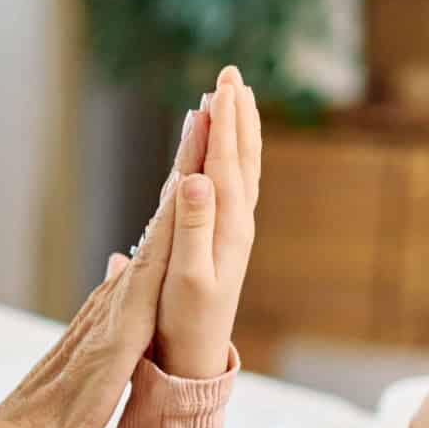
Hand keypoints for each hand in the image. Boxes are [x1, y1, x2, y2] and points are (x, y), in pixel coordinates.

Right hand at [149, 65, 261, 380]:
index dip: (224, 122)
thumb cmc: (185, 318)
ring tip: (236, 99)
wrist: (195, 352)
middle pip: (242, 155)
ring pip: (243, 167)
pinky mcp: (226, 238)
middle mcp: (239, 221)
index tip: (222, 85)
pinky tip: (229, 151)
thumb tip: (197, 178)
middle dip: (237, 114)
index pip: (227, 161)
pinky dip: (234, 156)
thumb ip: (193, 226)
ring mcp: (235, 229)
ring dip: (240, 130)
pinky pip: (235, 184)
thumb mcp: (187, 276)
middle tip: (231, 75)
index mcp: (228, 226)